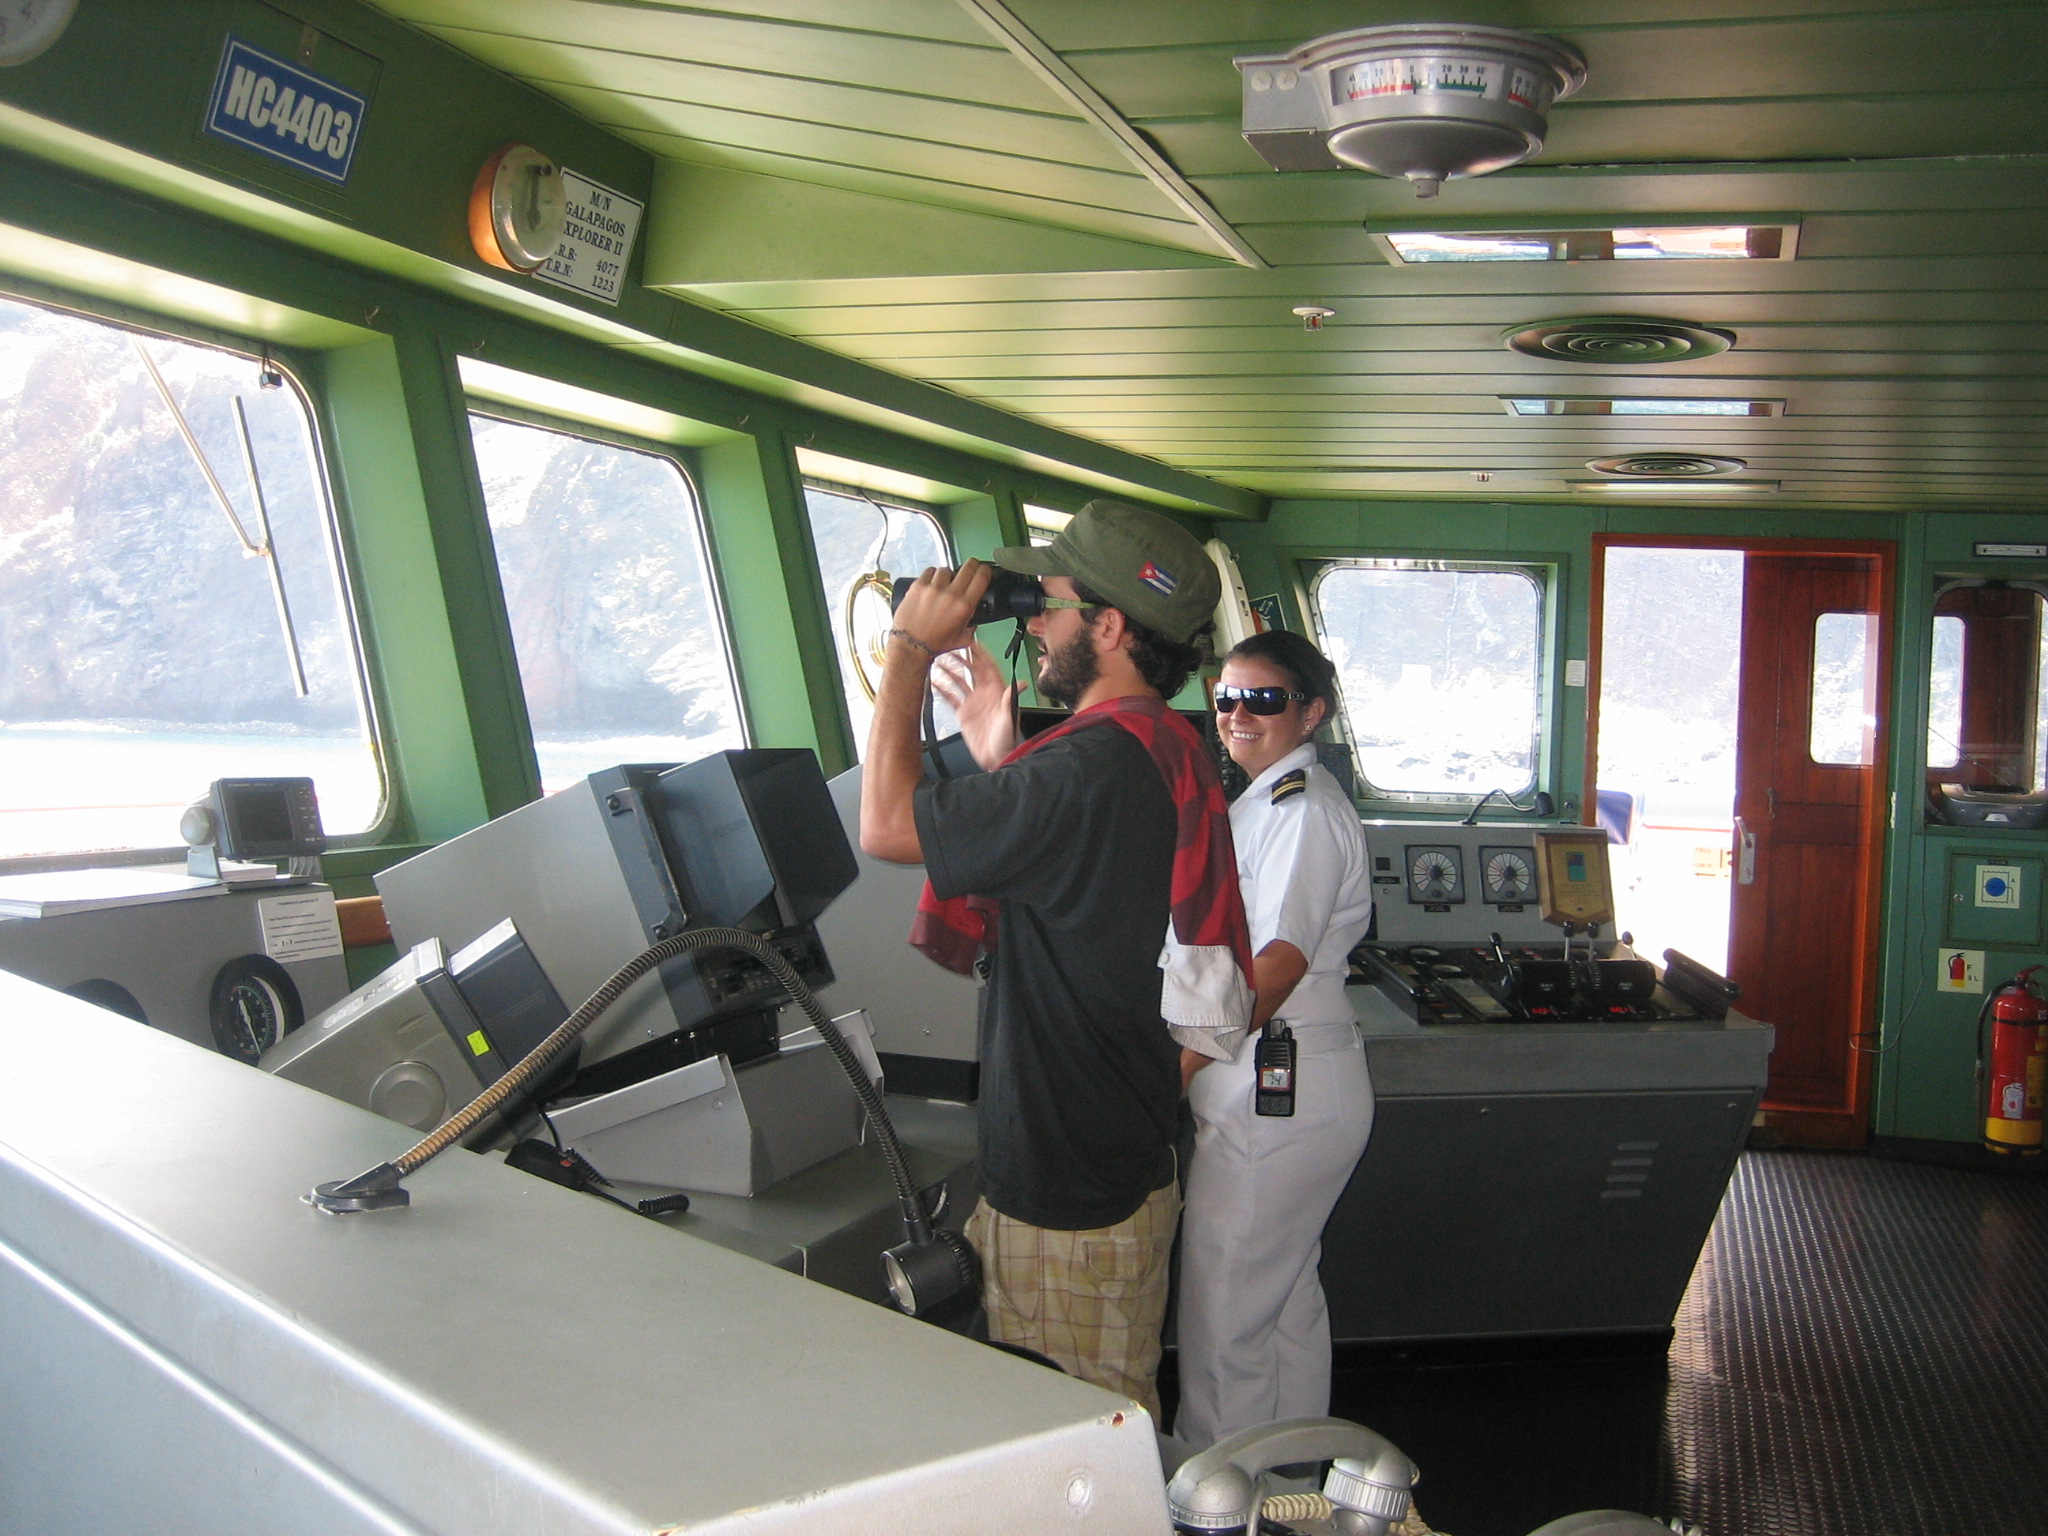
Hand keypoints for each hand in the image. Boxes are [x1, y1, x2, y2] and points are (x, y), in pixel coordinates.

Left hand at [890, 561, 990, 657]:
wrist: (911, 645)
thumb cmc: (933, 643)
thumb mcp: (962, 639)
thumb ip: (972, 627)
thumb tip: (974, 619)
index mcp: (964, 607)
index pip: (981, 577)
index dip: (985, 570)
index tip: (984, 570)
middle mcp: (950, 595)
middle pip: (968, 566)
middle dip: (972, 565)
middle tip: (970, 568)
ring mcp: (933, 588)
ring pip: (947, 569)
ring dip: (948, 575)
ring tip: (944, 583)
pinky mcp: (918, 586)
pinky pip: (929, 571)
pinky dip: (932, 575)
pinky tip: (931, 583)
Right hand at [933, 642, 1021, 768]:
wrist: (996, 758)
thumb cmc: (1007, 739)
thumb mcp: (1009, 717)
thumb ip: (1010, 699)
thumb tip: (1020, 683)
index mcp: (997, 691)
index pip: (988, 667)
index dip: (980, 653)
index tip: (971, 641)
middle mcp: (984, 694)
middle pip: (972, 670)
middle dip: (962, 658)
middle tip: (949, 648)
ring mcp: (973, 703)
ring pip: (959, 681)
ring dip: (950, 671)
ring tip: (938, 661)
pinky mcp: (963, 714)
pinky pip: (951, 698)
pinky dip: (942, 690)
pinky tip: (934, 682)